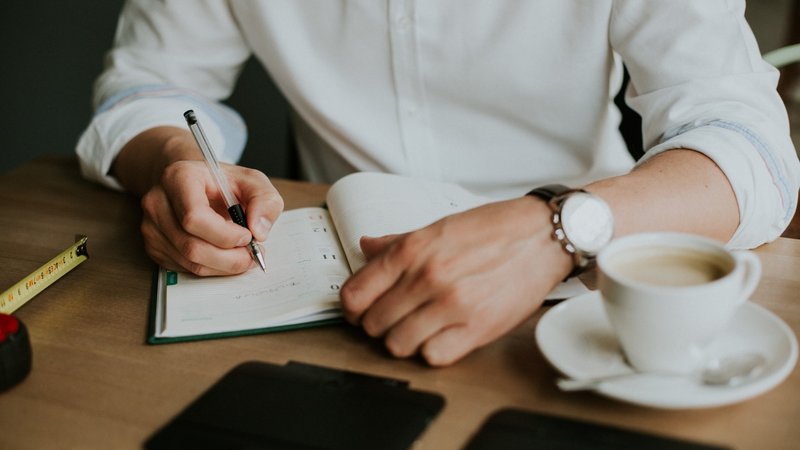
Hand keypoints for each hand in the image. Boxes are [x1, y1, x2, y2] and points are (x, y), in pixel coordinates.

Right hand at [140, 159, 282, 275]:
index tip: (247, 235)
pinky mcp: (154, 246)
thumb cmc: (222, 182)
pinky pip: (184, 268)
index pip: (194, 217)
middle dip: (229, 258)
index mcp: (179, 178)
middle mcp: (158, 202)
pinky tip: (224, 256)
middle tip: (251, 254)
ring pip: (189, 262)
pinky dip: (211, 268)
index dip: (225, 235)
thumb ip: (265, 201)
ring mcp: (152, 226)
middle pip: (191, 246)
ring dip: (223, 266)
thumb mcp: (252, 181)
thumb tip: (259, 230)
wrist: (193, 182)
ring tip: (242, 255)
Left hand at [340, 197, 571, 365]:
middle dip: (377, 324)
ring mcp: (452, 305)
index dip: (351, 307)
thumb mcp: (438, 226)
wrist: (542, 236)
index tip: (360, 309)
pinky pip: (432, 357)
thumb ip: (398, 242)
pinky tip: (439, 336)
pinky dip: (431, 351)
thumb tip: (365, 248)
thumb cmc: (494, 229)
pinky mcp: (477, 328)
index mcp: (413, 249)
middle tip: (392, 318)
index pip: (355, 293)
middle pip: (373, 324)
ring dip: (402, 340)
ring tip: (416, 328)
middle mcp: (427, 277)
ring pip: (398, 345)